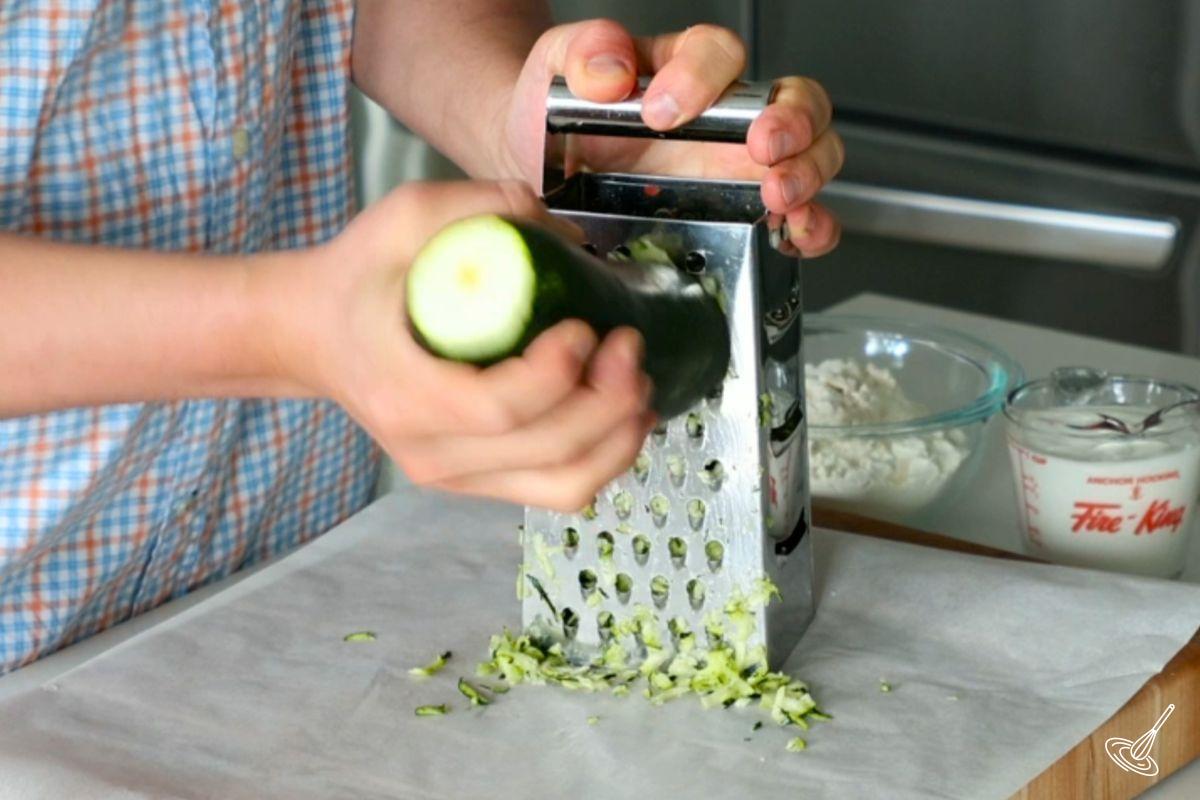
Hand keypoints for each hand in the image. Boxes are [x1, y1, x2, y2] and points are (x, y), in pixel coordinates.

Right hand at [256, 180, 654, 510]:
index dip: (556, 377)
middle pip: (546, 451)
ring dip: (618, 440)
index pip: (497, 409)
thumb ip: (481, 206)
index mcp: (405, 394)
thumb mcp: (405, 218)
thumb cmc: (359, 278)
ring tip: (639, 386)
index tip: (586, 329)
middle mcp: (429, 451)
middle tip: (631, 346)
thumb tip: (566, 235)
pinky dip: (604, 458)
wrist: (315, 335)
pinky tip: (624, 417)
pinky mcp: (477, 480)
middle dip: (608, 402)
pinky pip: (556, 487)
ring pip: (562, 484)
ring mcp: (455, 476)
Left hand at [498, 21, 842, 257]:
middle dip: (792, 123)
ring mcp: (742, 171)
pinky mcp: (744, 219)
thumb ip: (584, 52)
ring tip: (776, 195)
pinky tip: (794, 233)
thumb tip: (612, 70)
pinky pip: (801, 221)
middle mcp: (729, 119)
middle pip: (797, 101)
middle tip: (761, 146)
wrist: (540, 173)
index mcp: (689, 71)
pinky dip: (813, 229)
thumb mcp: (558, 69)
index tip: (662, 112)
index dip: (703, 76)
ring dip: (807, 173)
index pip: (719, 53)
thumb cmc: (555, 114)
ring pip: (813, 156)